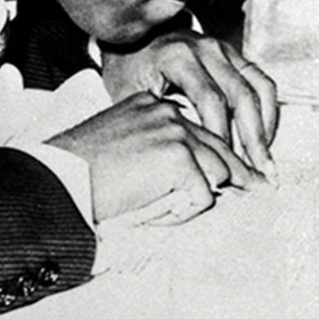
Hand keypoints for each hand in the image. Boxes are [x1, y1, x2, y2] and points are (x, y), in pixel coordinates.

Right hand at [47, 91, 261, 222]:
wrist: (58, 181)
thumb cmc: (77, 172)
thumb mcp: (120, 145)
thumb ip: (154, 148)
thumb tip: (190, 174)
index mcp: (151, 104)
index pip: (198, 129)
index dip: (217, 155)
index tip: (238, 171)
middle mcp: (167, 111)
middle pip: (218, 145)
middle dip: (239, 171)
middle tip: (260, 186)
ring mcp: (175, 132)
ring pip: (218, 170)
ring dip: (201, 197)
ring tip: (174, 210)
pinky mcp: (178, 158)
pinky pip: (203, 196)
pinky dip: (185, 212)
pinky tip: (158, 214)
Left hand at [99, 30, 277, 180]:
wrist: (135, 34)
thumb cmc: (129, 68)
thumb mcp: (132, 93)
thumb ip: (158, 122)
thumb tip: (179, 162)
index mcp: (179, 57)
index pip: (210, 100)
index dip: (221, 136)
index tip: (223, 167)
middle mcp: (206, 49)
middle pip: (241, 96)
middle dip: (252, 139)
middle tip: (259, 174)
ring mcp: (223, 49)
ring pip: (258, 88)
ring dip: (265, 127)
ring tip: (266, 161)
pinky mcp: (233, 53)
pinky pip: (260, 81)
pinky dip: (268, 110)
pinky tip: (263, 136)